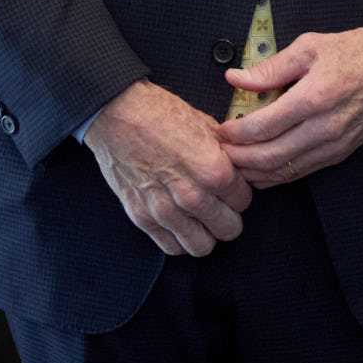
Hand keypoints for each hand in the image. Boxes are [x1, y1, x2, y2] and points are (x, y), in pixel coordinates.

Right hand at [83, 80, 252, 256]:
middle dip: (229, 217)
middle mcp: (191, 197)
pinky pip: (171, 247)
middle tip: (222, 205)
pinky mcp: (141, 217)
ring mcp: (165, 211)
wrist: (118, 114)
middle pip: (229, 229)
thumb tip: (242, 167)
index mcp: (214, 172)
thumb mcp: (207, 126)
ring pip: (202, 246)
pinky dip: (181, 240)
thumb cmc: (161, 115)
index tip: (232, 187)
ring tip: (203, 219)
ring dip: (207, 234)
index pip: (244, 202)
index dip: (240, 193)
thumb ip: (227, 153)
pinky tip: (182, 224)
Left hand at [218, 27, 362, 188]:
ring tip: (234, 165)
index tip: (220, 130)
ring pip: (284, 171)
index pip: (262, 127)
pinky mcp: (340, 153)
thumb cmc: (356, 53)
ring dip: (254, 173)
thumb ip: (271, 67)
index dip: (234, 133)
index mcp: (313, 97)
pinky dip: (276, 176)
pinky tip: (260, 172)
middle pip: (269, 156)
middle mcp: (323, 127)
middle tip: (220, 152)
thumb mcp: (311, 47)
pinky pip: (301, 172)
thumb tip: (236, 78)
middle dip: (238, 159)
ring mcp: (333, 144)